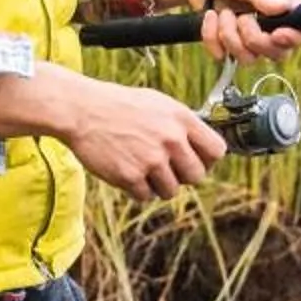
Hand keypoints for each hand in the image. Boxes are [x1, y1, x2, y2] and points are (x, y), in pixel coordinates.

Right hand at [54, 71, 225, 201]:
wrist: (83, 110)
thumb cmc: (120, 105)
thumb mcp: (159, 103)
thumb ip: (182, 124)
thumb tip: (202, 144)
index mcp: (181, 119)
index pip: (217, 151)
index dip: (207, 159)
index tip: (196, 160)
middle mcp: (171, 139)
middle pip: (197, 176)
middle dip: (183, 176)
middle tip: (167, 168)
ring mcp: (151, 159)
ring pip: (172, 191)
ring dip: (159, 185)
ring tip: (143, 168)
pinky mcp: (131, 176)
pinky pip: (146, 196)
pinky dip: (137, 189)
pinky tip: (128, 171)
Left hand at [159, 0, 300, 63]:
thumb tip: (283, 8)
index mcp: (285, 3)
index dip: (295, 39)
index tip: (276, 34)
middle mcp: (272, 24)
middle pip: (278, 53)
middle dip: (255, 39)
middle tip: (242, 17)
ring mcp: (251, 36)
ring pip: (249, 58)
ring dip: (230, 36)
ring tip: (223, 12)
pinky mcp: (229, 44)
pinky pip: (224, 56)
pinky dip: (212, 38)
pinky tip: (210, 16)